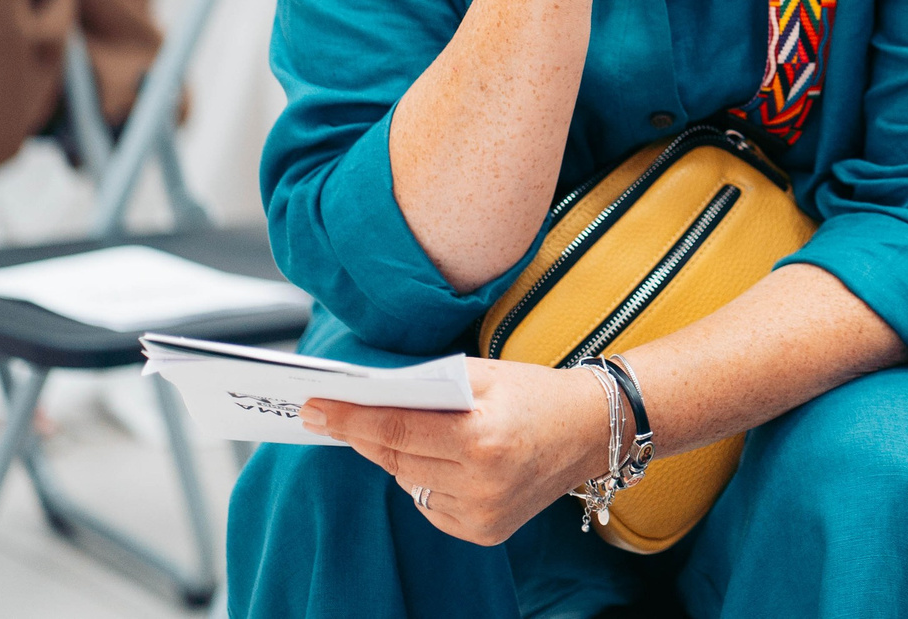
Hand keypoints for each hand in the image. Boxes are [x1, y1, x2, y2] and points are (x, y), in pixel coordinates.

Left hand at [304, 359, 608, 546]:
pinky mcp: (485, 532)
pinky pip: (430, 504)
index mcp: (481, 437)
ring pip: (408, 483)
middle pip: (394, 457)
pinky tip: (448, 462)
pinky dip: (427, 481)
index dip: (349, 419)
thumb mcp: (486, 374)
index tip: (314, 409)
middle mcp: (480, 482)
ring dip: (399, 457)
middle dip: (363, 434)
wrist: (593, 430)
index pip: (395, 428)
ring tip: (410, 432)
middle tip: (331, 415)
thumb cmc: (537, 394)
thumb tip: (367, 397)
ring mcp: (482, 513)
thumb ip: (429, 385)